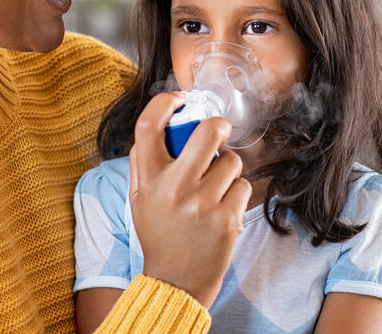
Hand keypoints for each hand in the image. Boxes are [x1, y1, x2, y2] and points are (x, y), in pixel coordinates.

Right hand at [128, 92, 251, 307]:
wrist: (175, 281)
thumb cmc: (159, 232)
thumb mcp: (139, 198)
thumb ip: (143, 162)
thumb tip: (163, 122)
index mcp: (148, 180)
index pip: (149, 126)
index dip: (165, 103)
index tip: (179, 100)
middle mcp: (174, 189)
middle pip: (207, 131)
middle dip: (218, 126)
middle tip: (218, 132)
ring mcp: (203, 204)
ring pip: (231, 160)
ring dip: (227, 167)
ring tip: (215, 186)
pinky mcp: (227, 219)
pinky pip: (242, 185)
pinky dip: (235, 192)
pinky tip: (222, 208)